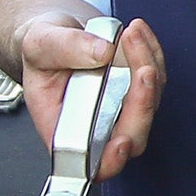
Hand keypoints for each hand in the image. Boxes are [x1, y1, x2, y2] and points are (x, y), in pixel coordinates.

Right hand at [10, 12, 164, 178]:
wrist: (57, 36)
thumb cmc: (43, 52)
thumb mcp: (39, 43)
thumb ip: (65, 48)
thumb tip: (101, 53)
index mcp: (64, 129)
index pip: (91, 162)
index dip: (110, 160)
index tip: (121, 141)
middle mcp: (96, 126)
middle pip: (132, 134)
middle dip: (142, 102)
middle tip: (142, 68)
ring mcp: (121, 110)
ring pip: (149, 103)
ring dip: (147, 65)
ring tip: (131, 33)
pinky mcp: (138, 91)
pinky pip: (157, 79)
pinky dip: (152, 54)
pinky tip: (138, 33)